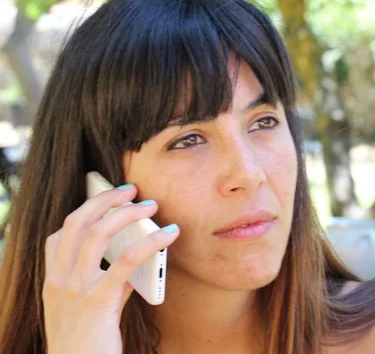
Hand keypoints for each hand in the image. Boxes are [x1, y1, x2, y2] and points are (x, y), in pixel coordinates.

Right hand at [42, 184, 178, 353]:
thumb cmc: (88, 339)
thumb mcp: (86, 304)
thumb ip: (105, 277)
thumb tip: (134, 251)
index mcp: (53, 279)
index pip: (61, 233)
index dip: (87, 209)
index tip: (110, 198)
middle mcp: (58, 280)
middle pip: (77, 223)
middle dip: (105, 200)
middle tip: (132, 190)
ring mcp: (75, 290)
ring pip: (98, 235)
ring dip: (127, 214)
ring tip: (151, 206)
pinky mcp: (97, 302)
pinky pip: (125, 261)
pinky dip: (149, 242)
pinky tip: (168, 235)